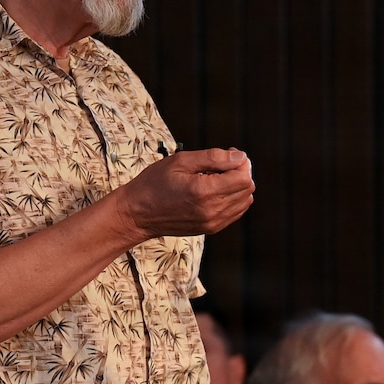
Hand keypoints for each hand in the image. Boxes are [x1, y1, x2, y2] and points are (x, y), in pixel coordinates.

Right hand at [122, 148, 255, 238]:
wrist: (137, 213)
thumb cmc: (154, 183)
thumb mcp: (181, 161)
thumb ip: (214, 157)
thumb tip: (240, 156)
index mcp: (205, 192)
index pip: (243, 177)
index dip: (240, 162)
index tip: (227, 154)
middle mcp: (212, 210)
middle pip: (247, 188)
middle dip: (240, 172)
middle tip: (221, 164)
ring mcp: (213, 223)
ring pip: (244, 201)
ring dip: (236, 186)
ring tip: (215, 177)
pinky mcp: (211, 229)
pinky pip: (236, 211)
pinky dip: (232, 198)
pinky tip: (214, 190)